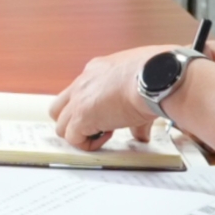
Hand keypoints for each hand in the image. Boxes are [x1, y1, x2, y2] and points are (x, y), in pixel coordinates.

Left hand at [49, 47, 165, 143]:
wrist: (153, 78)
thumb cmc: (153, 77)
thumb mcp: (139, 88)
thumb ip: (134, 112)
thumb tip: (141, 134)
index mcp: (97, 70)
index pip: (80, 91)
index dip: (92, 107)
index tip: (110, 114)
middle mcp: (83, 82)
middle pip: (60, 107)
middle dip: (74, 121)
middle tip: (98, 127)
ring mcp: (78, 100)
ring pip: (61, 125)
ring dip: (79, 134)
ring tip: (104, 133)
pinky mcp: (81, 117)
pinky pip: (72, 138)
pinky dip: (87, 144)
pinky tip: (107, 136)